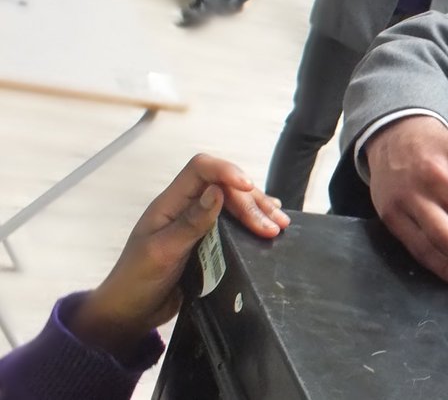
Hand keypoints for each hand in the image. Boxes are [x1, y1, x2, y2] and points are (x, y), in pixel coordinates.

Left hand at [69, 154, 289, 362]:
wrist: (130, 313)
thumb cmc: (137, 282)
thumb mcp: (162, 252)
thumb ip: (190, 222)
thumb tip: (218, 191)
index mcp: (170, 204)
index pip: (200, 169)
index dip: (226, 171)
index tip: (249, 188)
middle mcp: (186, 208)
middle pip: (225, 187)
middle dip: (251, 201)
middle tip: (273, 226)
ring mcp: (198, 224)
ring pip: (233, 204)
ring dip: (258, 211)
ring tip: (281, 225)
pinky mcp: (208, 242)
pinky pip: (234, 223)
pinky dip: (254, 221)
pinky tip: (270, 222)